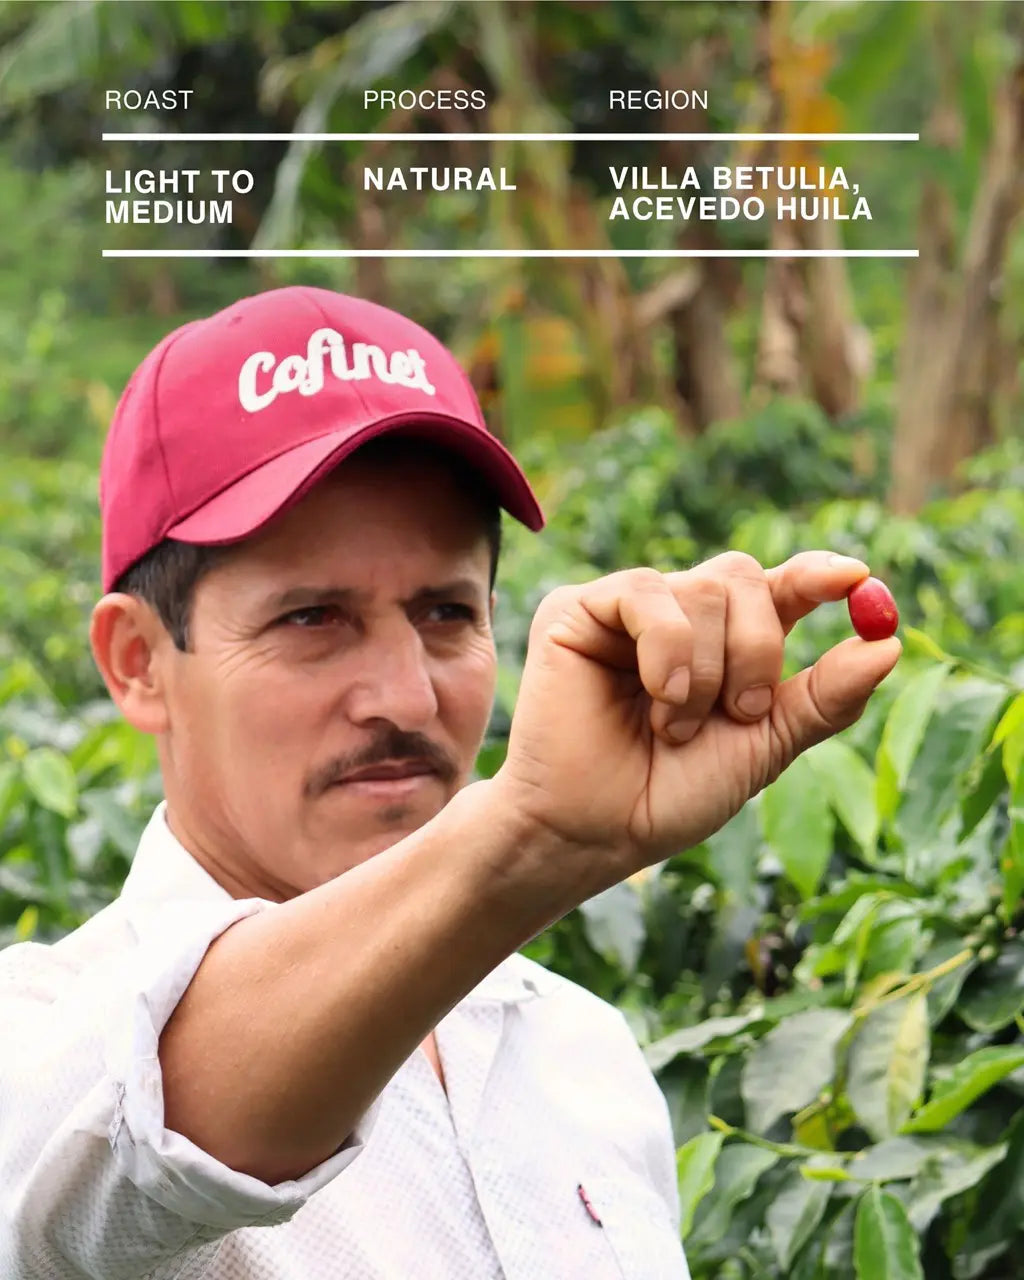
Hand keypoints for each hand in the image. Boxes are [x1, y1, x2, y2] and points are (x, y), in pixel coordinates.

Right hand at [492, 551, 900, 885]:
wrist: (596, 830)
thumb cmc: (671, 794)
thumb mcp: (765, 746)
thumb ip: (824, 697)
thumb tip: (889, 645)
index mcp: (727, 644)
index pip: (780, 586)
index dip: (819, 574)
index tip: (857, 580)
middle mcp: (680, 616)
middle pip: (744, 577)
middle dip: (758, 650)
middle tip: (742, 712)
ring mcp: (629, 610)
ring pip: (702, 588)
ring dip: (706, 671)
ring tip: (673, 726)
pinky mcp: (578, 610)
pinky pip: (646, 592)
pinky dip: (667, 650)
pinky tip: (655, 697)